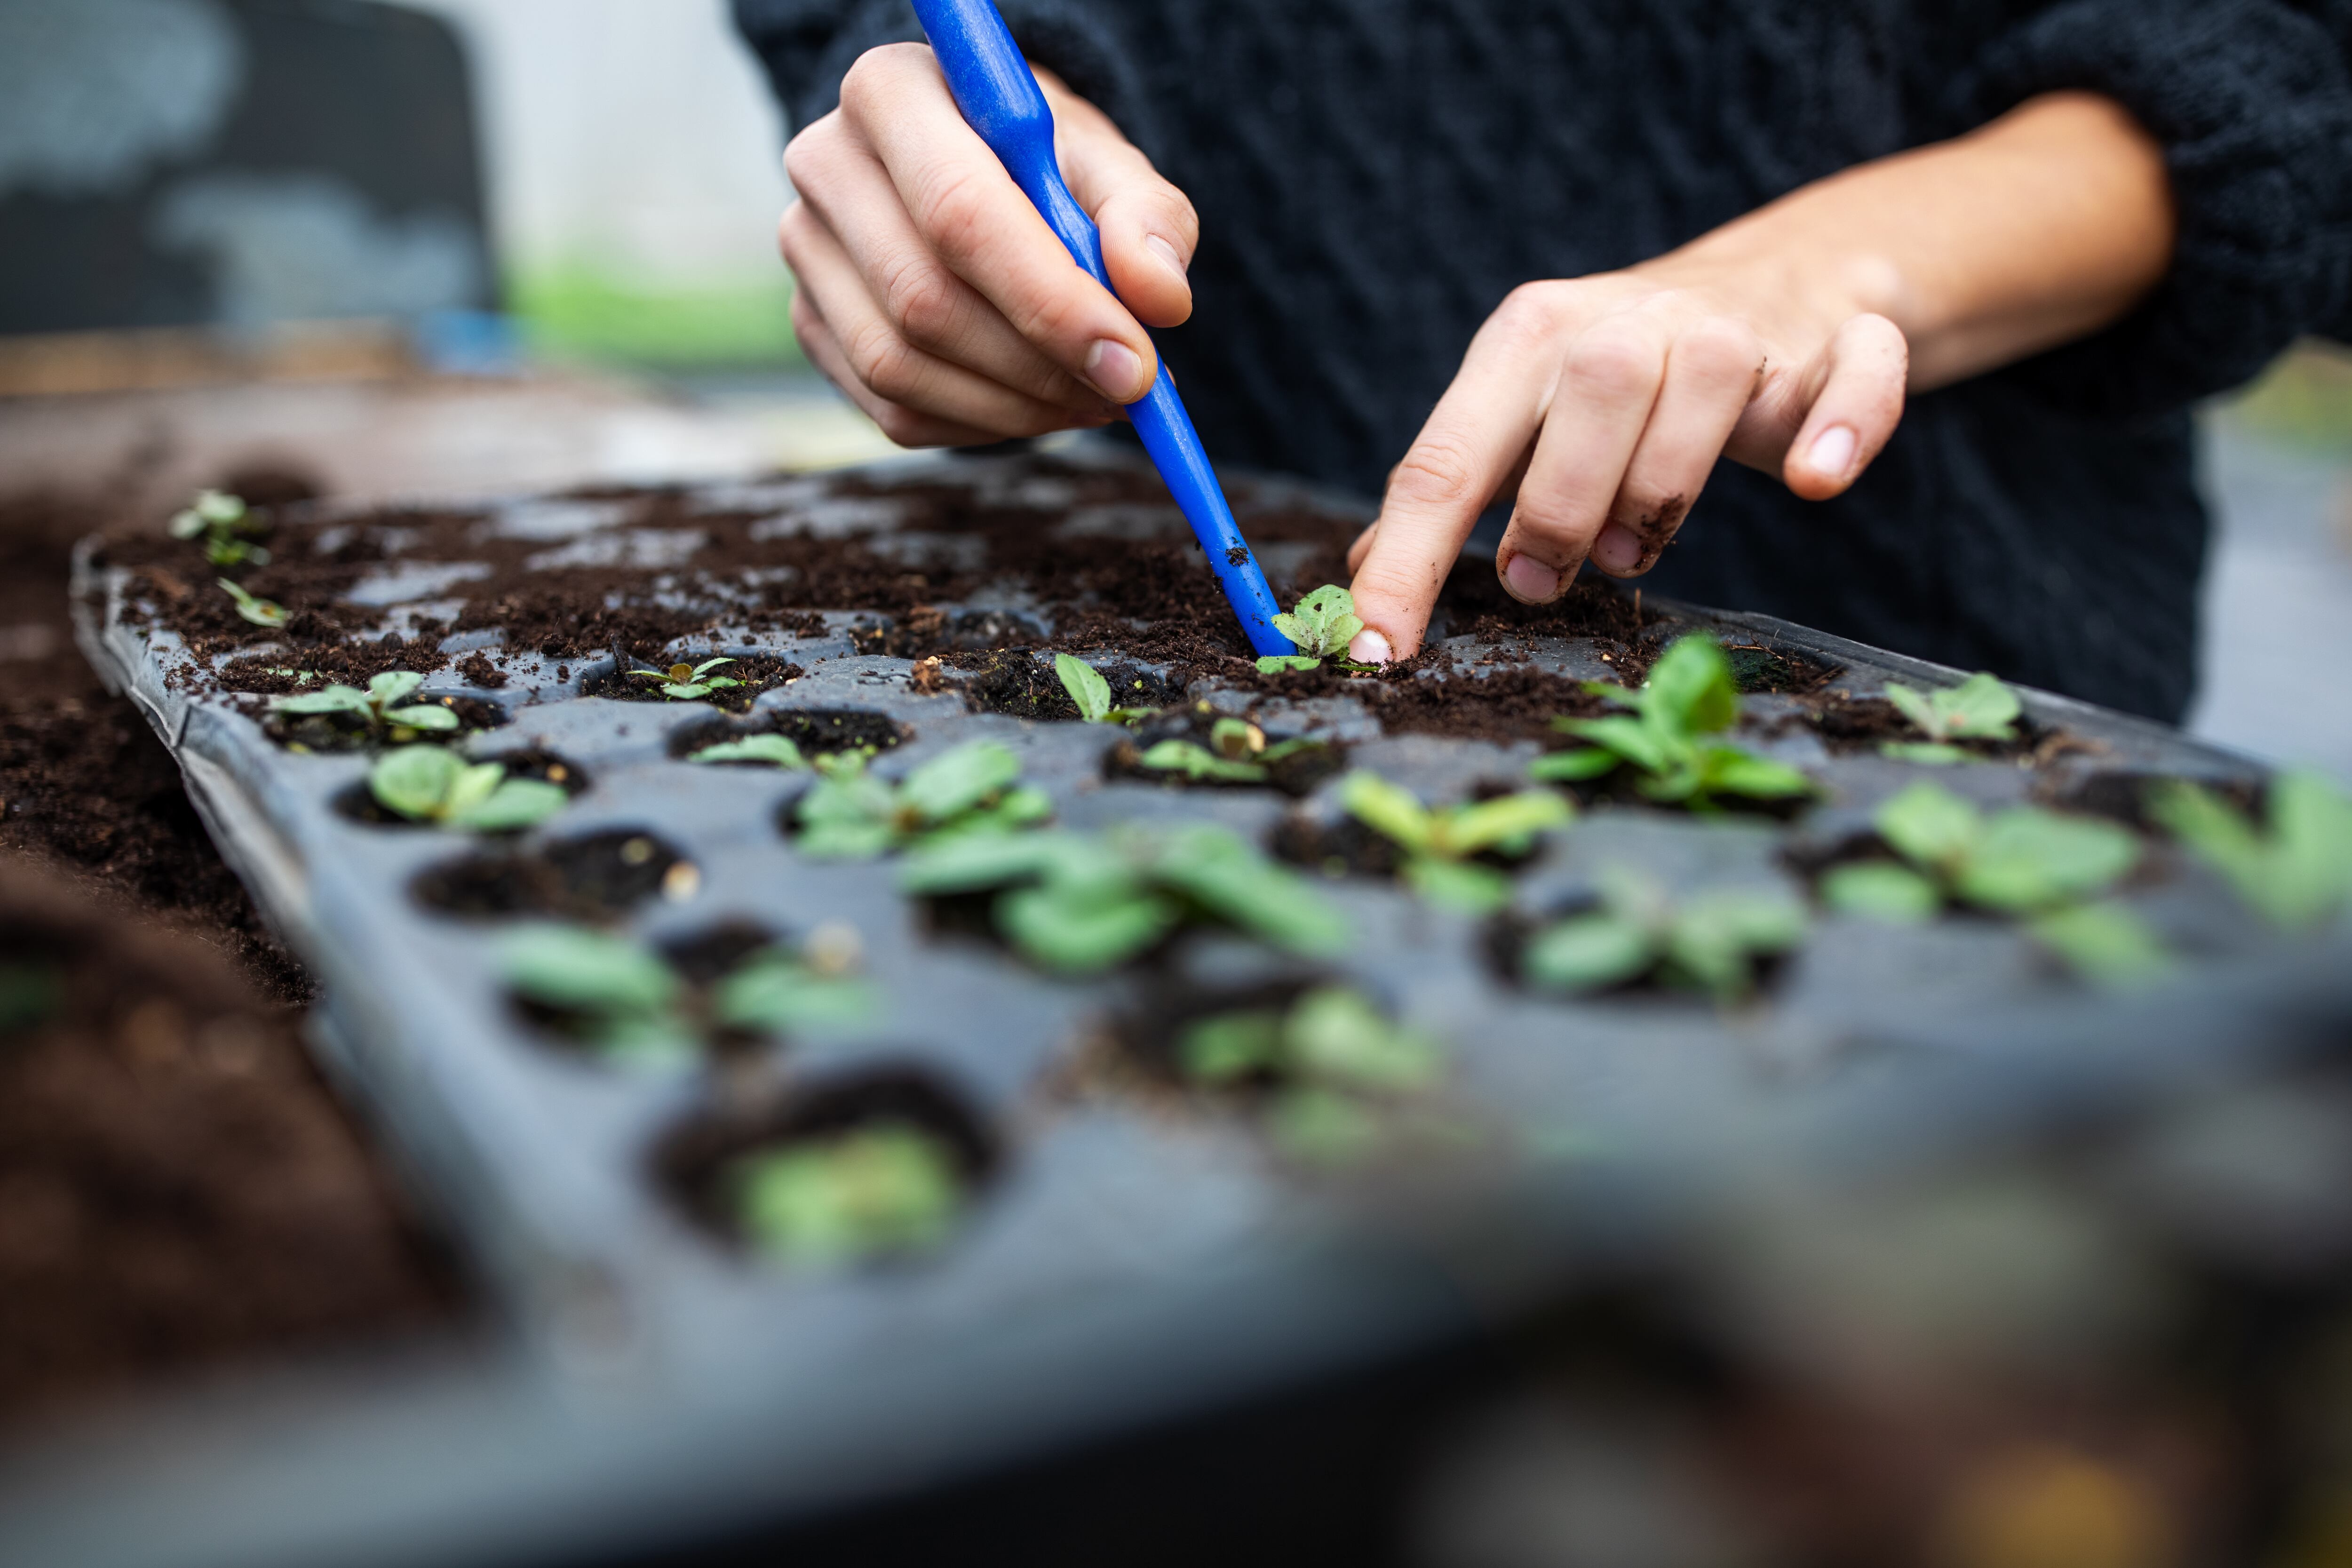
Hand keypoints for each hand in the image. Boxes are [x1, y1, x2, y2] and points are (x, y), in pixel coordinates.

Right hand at [779, 44, 1197, 446]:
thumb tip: (1160, 298)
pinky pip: (895, 412)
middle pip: (925, 301)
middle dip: (1042, 367)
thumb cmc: (1043, 161)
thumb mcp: (1109, 164)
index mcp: (891, 92)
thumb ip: (1146, 219)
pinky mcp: (813, 325)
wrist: (982, 168)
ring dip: (1018, 407)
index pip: (960, 213)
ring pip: (902, 368)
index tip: (1134, 364)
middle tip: (1128, 388)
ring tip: (1095, 396)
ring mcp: (807, 252)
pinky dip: (984, 425)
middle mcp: (826, 166)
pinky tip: (1040, 403)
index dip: (1051, 302)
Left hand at [1342, 90, 2175, 662]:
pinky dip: (1843, 428)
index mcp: (1528, 337)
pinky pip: (1852, 380)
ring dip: (1663, 495)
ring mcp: (1736, 330)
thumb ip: (1453, 488)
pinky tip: (1815, 480)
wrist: (1773, 284)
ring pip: (1704, 402)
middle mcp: (1627, 319)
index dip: (1408, 563)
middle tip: (1542, 579)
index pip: (1447, 457)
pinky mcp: (1834, 350)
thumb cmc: (1615, 384)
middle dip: (1556, 511)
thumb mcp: (1520, 416)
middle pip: (1591, 399)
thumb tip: (1363, 575)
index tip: (1374, 652)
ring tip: (1632, 545)